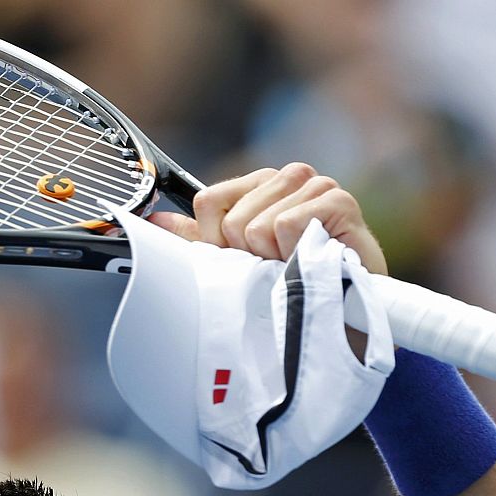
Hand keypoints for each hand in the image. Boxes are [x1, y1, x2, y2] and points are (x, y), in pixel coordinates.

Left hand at [150, 163, 387, 273]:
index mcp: (261, 185)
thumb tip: (154, 221)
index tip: (245, 261)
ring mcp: (316, 185)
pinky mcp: (338, 201)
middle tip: (277, 268)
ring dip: (273, 259)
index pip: (208, 202)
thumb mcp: (237, 263)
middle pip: (231, 218)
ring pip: (256, 225)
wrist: (341, 319)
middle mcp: (288, 176)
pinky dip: (294, 255)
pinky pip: (285, 226)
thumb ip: (199, 240)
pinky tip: (315, 261)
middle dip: (248, 255)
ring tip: (297, 267)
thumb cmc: (292, 287)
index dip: (218, 242)